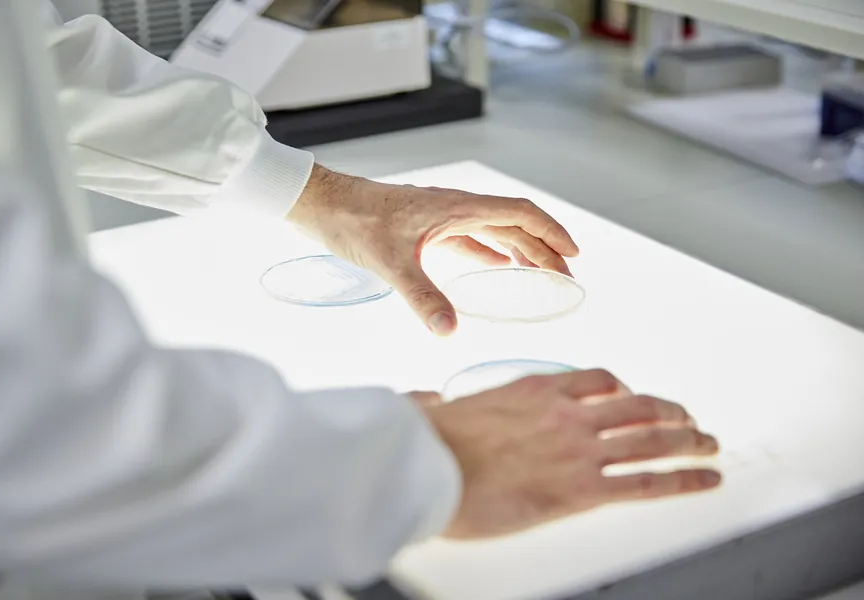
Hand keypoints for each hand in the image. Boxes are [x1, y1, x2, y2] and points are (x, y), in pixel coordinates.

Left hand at [286, 165, 578, 335]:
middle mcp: (454, 208)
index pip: (519, 213)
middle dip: (543, 248)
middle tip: (566, 277)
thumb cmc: (353, 221)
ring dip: (519, 250)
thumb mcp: (390, 261)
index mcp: (456, 206)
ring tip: (541, 274)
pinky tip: (494, 268)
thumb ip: (421, 295)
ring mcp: (440, 217)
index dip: (550, 232)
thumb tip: (448, 330)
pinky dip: (488, 253)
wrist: (320, 203)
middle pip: (513, 224)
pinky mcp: (424, 228)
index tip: (573, 255)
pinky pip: (468, 239)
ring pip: (493, 231)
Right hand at [423, 369, 720, 539]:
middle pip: (637, 407)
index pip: (597, 380)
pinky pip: (648, 482)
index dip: (624, 389)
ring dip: (689, 443)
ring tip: (709, 447)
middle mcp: (567, 414)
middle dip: (670, 413)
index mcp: (535, 391)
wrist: (429, 469)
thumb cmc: (429, 444)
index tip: (632, 395)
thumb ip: (433, 403)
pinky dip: (685, 480)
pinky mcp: (583, 489)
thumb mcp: (432, 412)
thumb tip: (422, 401)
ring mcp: (579, 450)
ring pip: (653, 440)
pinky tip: (705, 480)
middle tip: (688, 421)